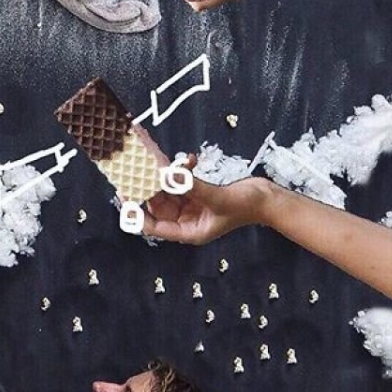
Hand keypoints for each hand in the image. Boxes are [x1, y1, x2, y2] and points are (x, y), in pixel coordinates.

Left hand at [144, 159, 271, 244]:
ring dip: (167, 176)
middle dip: (150, 187)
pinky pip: (182, 182)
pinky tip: (190, 160)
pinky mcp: (197, 194)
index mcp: (188, 231)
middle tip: (140, 169)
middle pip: (157, 206)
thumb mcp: (216, 197)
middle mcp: (186, 221)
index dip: (137, 212)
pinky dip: (184, 171)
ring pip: (168, 191)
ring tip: (165, 161)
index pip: (153, 226)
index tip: (125, 196)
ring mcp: (191, 207)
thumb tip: (167, 175)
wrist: (267, 198)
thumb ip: (191, 187)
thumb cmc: (246, 205)